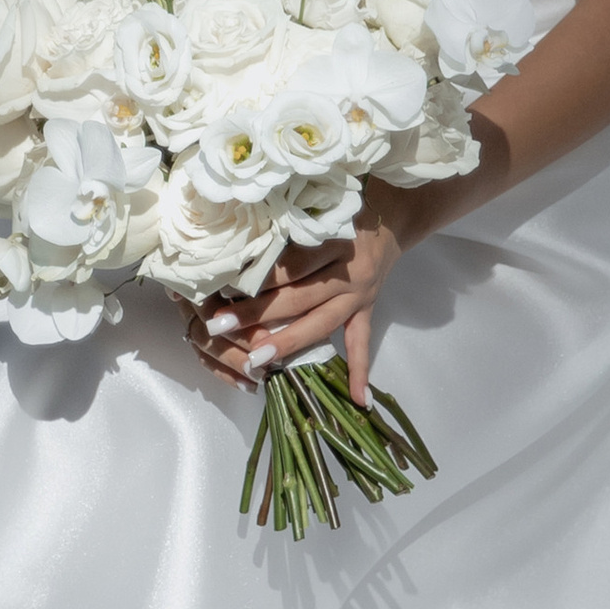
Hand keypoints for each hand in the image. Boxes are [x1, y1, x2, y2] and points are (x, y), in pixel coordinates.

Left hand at [183, 191, 409, 407]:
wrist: (391, 216)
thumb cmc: (342, 208)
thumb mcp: (315, 211)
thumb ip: (283, 229)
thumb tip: (236, 249)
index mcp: (330, 243)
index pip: (288, 265)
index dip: (255, 278)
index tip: (220, 288)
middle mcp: (346, 272)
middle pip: (297, 297)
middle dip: (256, 314)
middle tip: (218, 325)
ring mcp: (358, 295)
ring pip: (321, 323)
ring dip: (288, 343)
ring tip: (256, 362)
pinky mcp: (368, 309)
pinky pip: (362, 342)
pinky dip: (360, 370)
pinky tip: (357, 399)